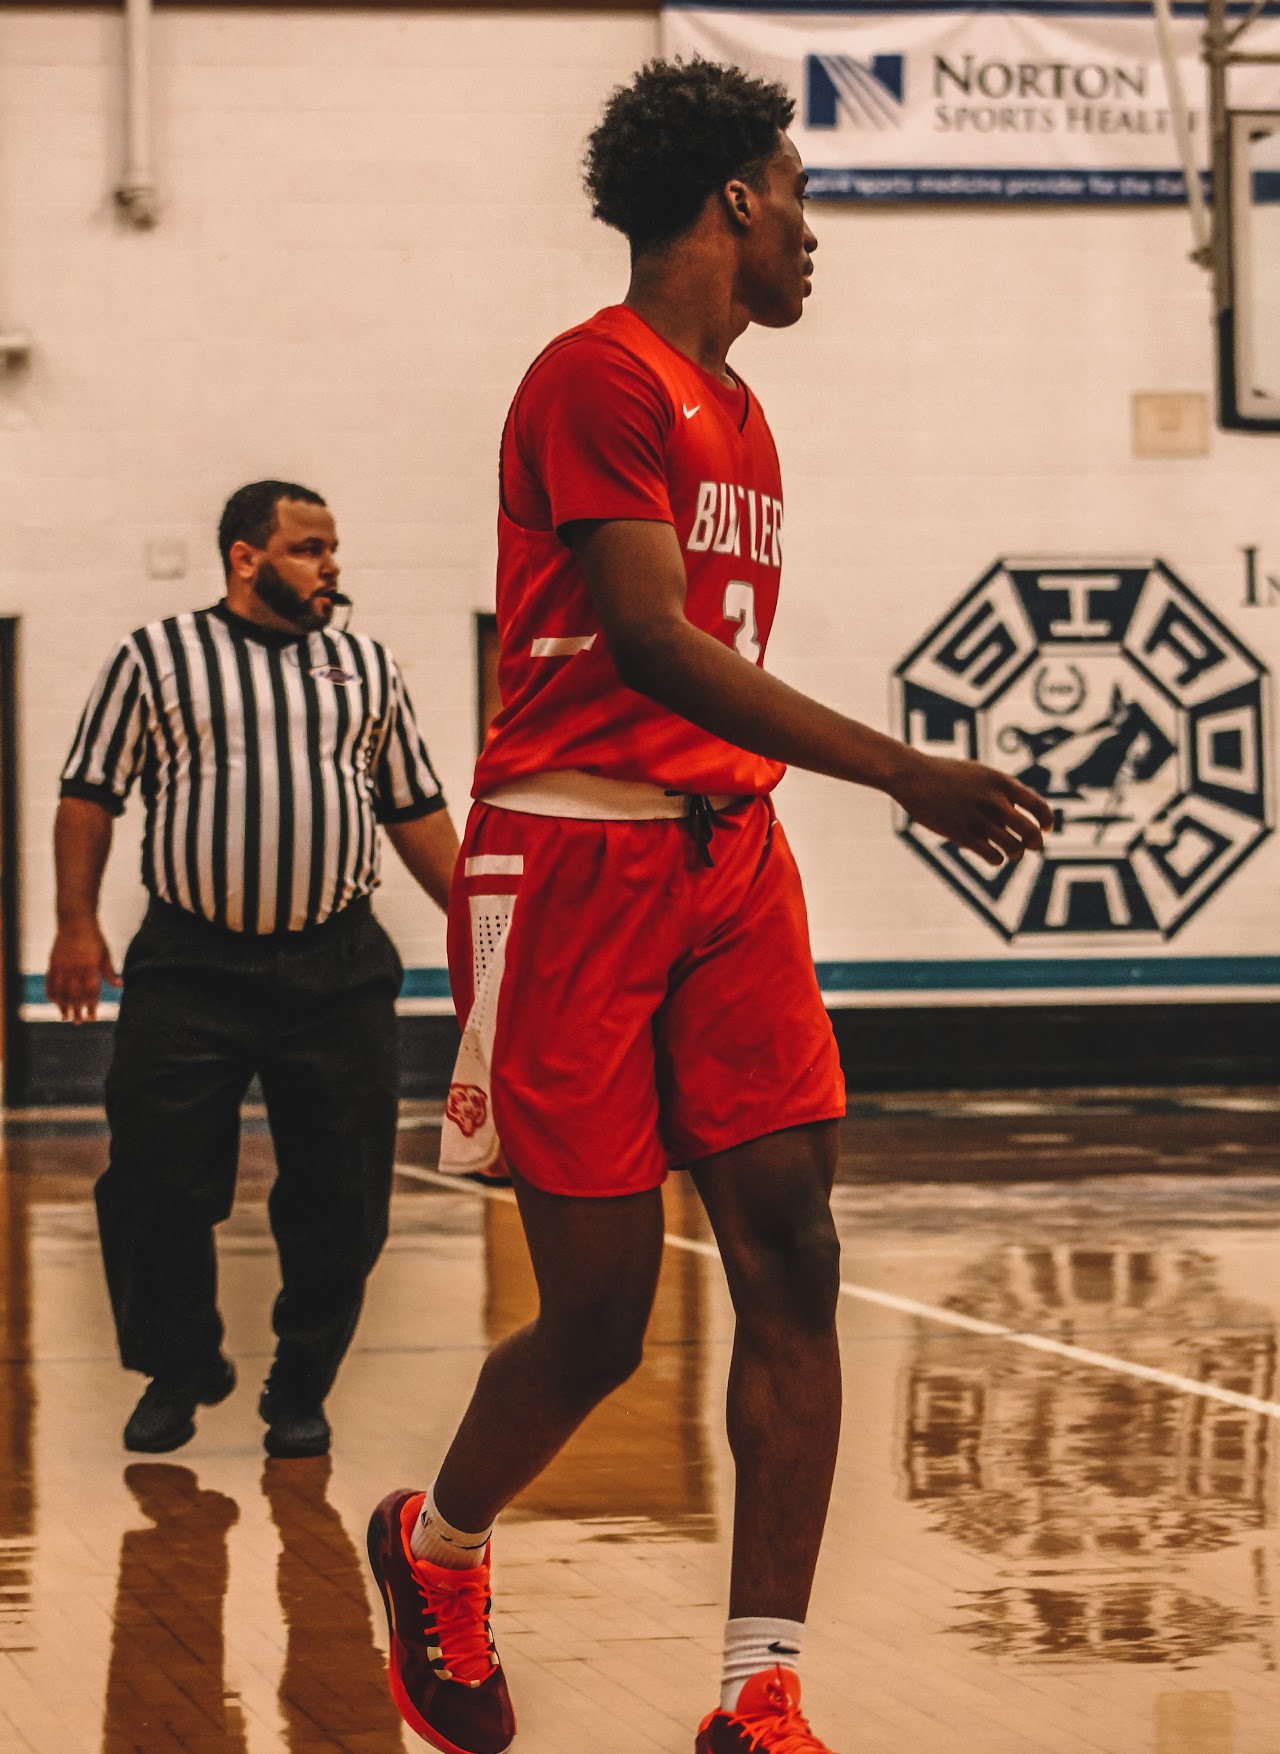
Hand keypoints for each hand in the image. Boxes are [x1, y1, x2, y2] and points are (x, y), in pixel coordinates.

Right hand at [46, 920, 120, 1022]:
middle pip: (75, 994)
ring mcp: (62, 965)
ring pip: (61, 990)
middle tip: (78, 1022)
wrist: (75, 922)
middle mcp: (75, 968)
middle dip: (76, 1010)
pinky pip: (50, 981)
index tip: (92, 1017)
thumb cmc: (94, 939)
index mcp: (90, 966)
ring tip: (65, 1017)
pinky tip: (53, 1001)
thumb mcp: (105, 953)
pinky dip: (51, 992)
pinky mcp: (53, 962)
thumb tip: (120, 986)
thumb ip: (110, 971)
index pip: (90, 991)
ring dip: (62, 1005)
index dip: (91, 1005)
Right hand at [892, 752, 1052, 866]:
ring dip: (1015, 853)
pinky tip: (991, 855)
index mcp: (1001, 783)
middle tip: (1031, 846)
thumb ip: (1001, 790)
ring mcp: (978, 819)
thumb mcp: (980, 774)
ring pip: (1013, 848)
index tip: (1045, 828)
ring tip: (1009, 852)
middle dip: (1035, 843)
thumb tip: (1019, 812)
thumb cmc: (946, 774)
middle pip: (1030, 832)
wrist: (914, 776)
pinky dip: (996, 858)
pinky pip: (992, 856)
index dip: (1046, 820)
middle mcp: (994, 801)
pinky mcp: (962, 834)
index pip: (1038, 806)